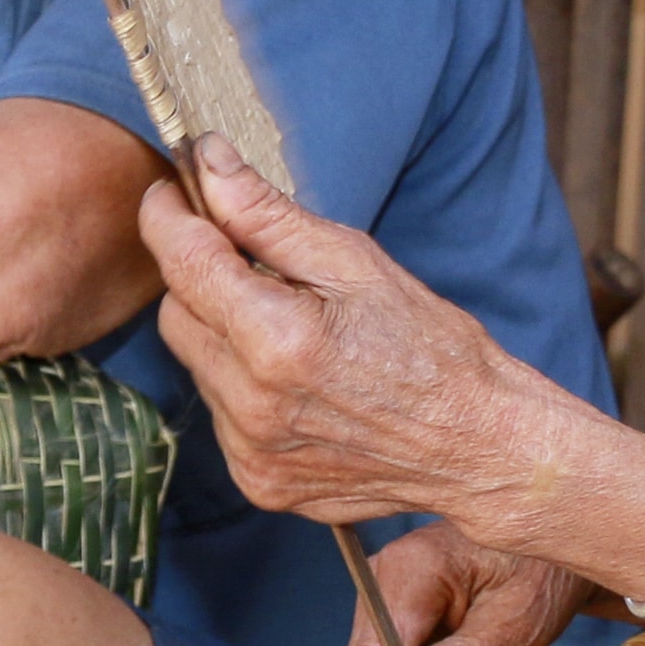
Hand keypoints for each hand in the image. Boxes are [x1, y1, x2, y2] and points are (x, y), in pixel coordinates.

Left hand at [142, 140, 554, 530]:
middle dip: (202, 279)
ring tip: (295, 335)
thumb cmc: (432, 349)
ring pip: (197, 366)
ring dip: (224, 338)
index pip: (182, 260)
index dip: (167, 217)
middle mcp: (251, 403)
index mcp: (277, 339)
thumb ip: (269, 215)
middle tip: (259, 269)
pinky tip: (300, 385)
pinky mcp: (258, 482)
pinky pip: (220, 415)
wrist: (477, 448)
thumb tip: (209, 163)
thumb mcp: (357, 263)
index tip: (171, 193)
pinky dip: (243, 388)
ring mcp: (251, 452)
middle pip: (175, 314)